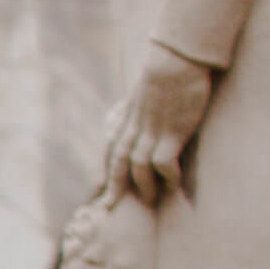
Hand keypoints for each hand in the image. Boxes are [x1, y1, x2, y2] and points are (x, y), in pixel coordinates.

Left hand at [96, 44, 215, 206]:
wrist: (173, 61)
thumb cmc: (163, 74)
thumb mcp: (140, 94)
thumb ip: (133, 109)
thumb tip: (128, 116)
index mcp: (123, 120)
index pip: (108, 151)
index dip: (102, 171)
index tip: (96, 190)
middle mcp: (131, 129)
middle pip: (117, 164)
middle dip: (113, 187)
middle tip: (110, 207)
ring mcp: (150, 132)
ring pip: (138, 167)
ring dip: (143, 186)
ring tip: (150, 201)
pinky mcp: (171, 132)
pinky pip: (163, 163)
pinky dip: (167, 176)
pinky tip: (173, 185)